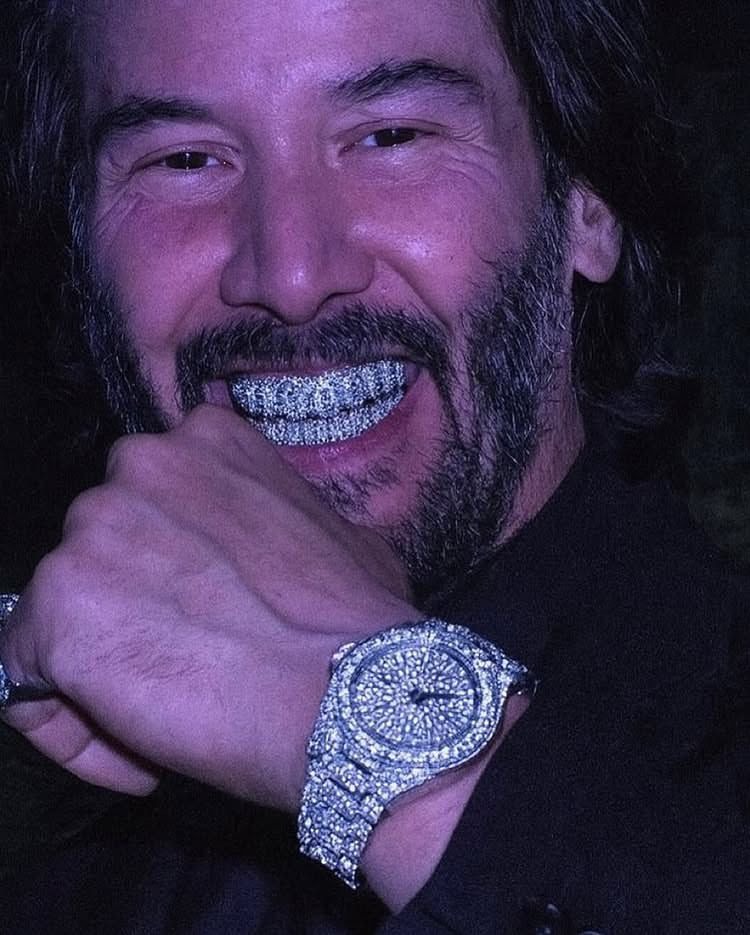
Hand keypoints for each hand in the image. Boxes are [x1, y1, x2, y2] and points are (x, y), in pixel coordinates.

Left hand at [0, 405, 414, 808]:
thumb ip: (282, 522)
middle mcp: (138, 466)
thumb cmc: (359, 623)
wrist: (352, 694)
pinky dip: (66, 723)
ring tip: (163, 721)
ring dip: (100, 670)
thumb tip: (273, 552)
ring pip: (62, 611)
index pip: (149, 504)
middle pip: (100, 550)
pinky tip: (136, 755)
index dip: (167, 570)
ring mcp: (90, 533)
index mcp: (204, 444)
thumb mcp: (339, 538)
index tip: (197, 622)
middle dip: (130, 613)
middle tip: (179, 669)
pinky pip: (26, 676)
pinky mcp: (55, 607)